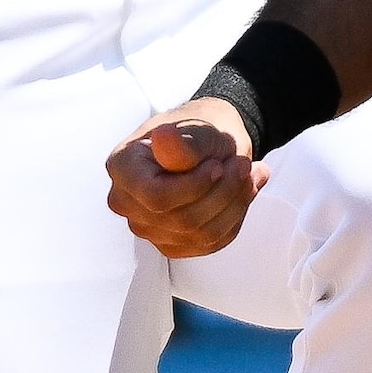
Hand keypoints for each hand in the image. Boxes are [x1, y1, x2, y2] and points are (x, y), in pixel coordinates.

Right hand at [107, 98, 261, 257]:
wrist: (209, 142)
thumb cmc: (200, 130)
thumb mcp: (199, 128)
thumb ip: (185, 141)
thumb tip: (164, 139)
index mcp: (122, 166)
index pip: (157, 197)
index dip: (195, 186)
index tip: (219, 165)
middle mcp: (126, 201)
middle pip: (181, 220)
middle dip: (223, 193)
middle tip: (244, 164)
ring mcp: (146, 227)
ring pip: (200, 234)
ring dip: (234, 204)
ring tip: (249, 173)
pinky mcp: (170, 243)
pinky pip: (210, 243)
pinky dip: (233, 219)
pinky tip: (241, 193)